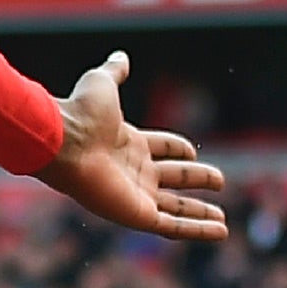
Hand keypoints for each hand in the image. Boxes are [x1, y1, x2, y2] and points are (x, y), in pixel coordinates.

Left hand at [37, 52, 227, 241]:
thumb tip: (121, 56)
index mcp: (126, 142)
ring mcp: (134, 194)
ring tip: (223, 221)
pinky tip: (220, 232)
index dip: (176, 148)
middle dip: (194, 178)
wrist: (63, 140)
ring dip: (199, 213)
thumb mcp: (102, 84)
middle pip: (171, 177)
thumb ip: (114, 72)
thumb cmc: (80, 112)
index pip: (159, 147)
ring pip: (175, 207)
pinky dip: (197, 230)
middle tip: (219, 180)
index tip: (191, 151)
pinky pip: (173, 226)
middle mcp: (131, 170)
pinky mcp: (136, 214)